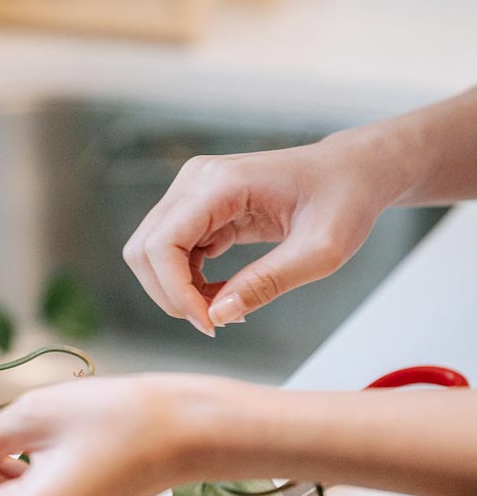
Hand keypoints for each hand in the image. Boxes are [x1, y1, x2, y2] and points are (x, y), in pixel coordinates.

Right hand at [121, 133, 402, 334]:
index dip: (175, 291)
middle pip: (144, 249)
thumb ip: (268, 283)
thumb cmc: (343, 201)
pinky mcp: (197, 207)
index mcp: (220, 183)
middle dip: (170, 294)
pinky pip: (171, 252)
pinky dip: (188, 282)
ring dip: (177, 290)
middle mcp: (194, 181)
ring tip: (226, 307)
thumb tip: (218, 316)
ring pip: (151, 253)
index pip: (163, 244)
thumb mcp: (321, 251)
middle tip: (215, 321)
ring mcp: (191, 192)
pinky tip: (224, 294)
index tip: (210, 324)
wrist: (352, 172)